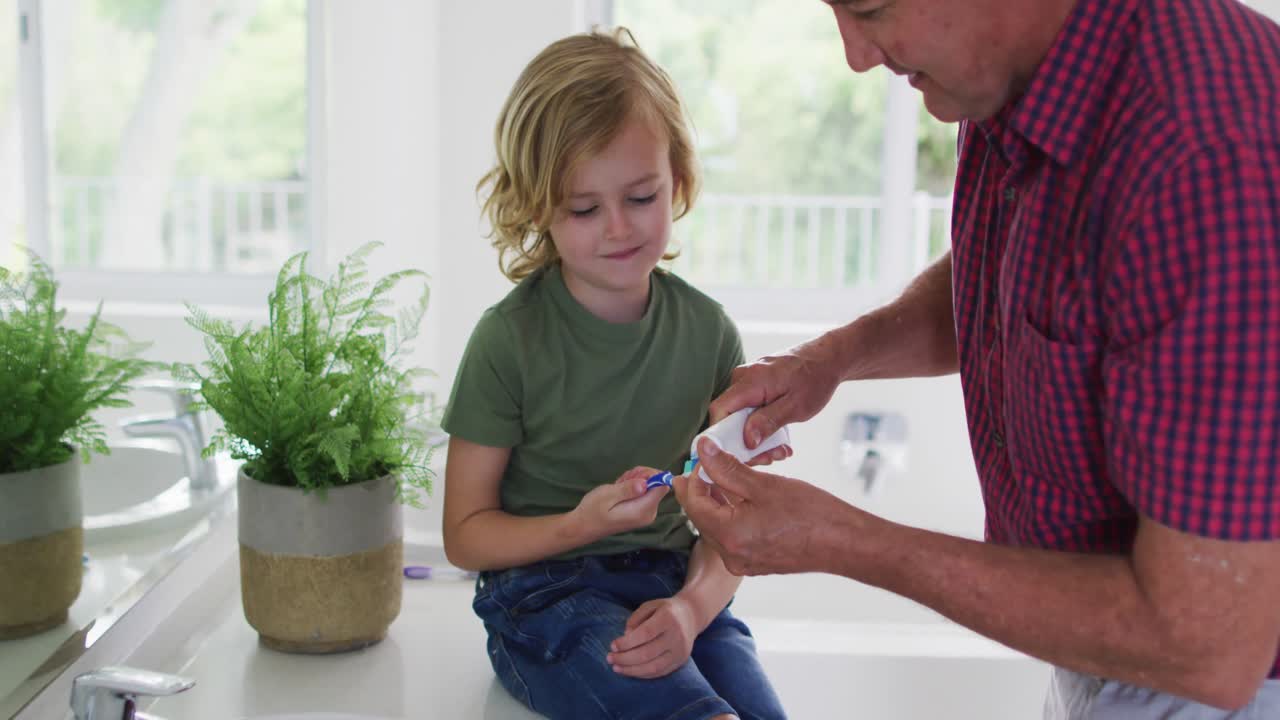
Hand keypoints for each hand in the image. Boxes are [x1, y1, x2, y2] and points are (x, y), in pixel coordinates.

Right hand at [572, 466, 668, 538]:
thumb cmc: (592, 511)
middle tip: (622, 480)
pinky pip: (644, 493)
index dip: (651, 475)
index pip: (662, 486)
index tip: (634, 475)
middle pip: (657, 485)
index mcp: (643, 510)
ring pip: (650, 486)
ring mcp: (647, 513)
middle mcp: (650, 513)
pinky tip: (620, 489)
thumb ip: (627, 489)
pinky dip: (633, 486)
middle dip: (641, 476)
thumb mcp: (607, 496)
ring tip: (618, 485)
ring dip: (635, 480)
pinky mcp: (641, 511)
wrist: (583, 526)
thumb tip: (645, 483)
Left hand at [607, 596, 698, 678]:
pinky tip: (630, 671)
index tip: (612, 645)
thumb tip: (626, 636)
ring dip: (632, 670)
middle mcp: (677, 636)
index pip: (645, 634)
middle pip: (647, 653)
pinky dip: (642, 674)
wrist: (692, 616)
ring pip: (653, 667)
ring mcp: (680, 651)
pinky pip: (659, 673)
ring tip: (616, 668)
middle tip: (609, 658)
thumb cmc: (666, 610)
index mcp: (668, 618)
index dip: (627, 642)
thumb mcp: (650, 606)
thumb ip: (636, 618)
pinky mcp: (680, 661)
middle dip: (625, 658)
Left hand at [675, 437, 860, 575]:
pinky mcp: (755, 563)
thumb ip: (727, 468)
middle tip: (705, 464)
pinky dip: (731, 515)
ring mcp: (743, 562)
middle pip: (702, 517)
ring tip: (722, 476)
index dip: (694, 478)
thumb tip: (704, 451)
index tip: (701, 458)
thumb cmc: (810, 514)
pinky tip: (740, 497)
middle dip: (702, 489)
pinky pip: (732, 536)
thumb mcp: (763, 484)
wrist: (843, 543)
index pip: (694, 504)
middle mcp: (731, 555)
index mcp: (729, 535)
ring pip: (717, 527)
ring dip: (717, 501)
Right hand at [709, 336, 843, 450]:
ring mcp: (746, 380)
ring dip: (755, 437)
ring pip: (738, 417)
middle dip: (746, 443)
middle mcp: (742, 377)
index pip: (719, 410)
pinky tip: (777, 438)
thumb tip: (747, 440)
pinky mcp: (753, 386)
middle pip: (728, 417)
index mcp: (750, 380)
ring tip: (779, 449)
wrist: (827, 358)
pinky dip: (759, 426)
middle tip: (770, 457)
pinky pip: (747, 410)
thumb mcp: (796, 406)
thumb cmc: (815, 379)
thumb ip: (769, 421)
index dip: (722, 436)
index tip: (742, 454)